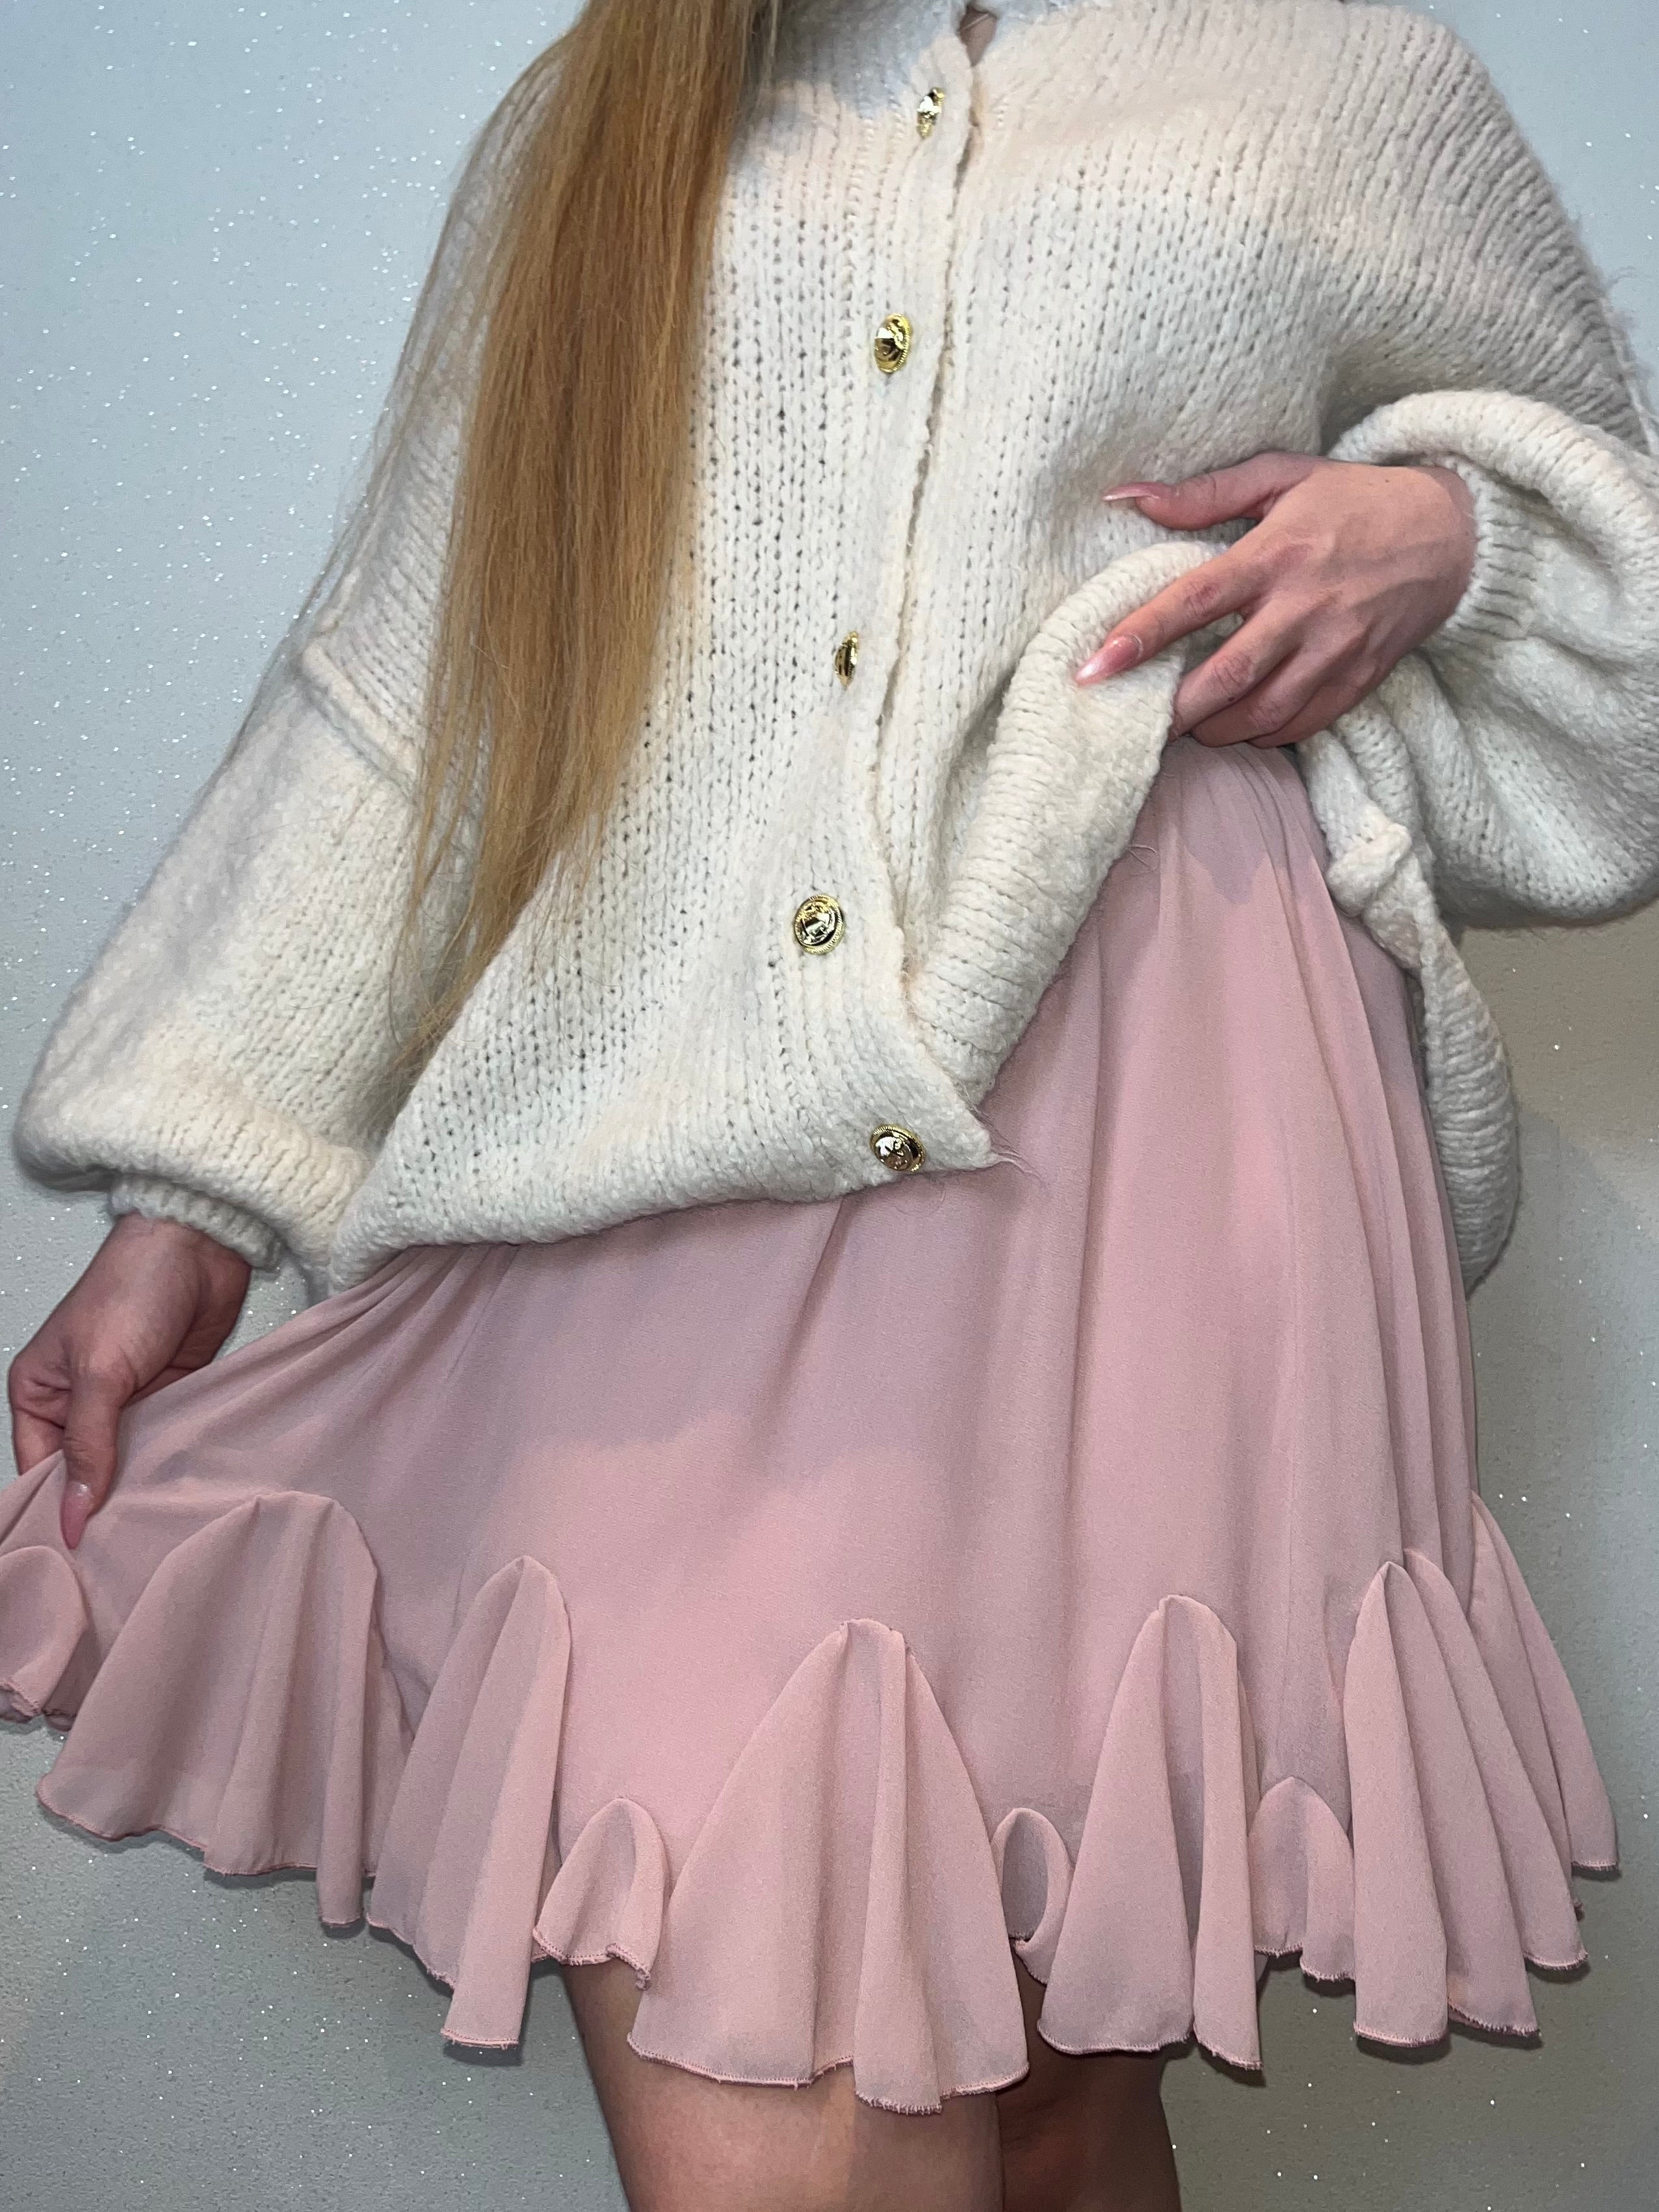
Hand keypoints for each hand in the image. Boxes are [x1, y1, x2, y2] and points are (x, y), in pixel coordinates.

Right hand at [8, 1213, 249, 1547]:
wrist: (200, 1244)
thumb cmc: (135, 1287)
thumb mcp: (101, 1371)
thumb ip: (89, 1444)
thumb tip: (72, 1513)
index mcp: (39, 1390)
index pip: (38, 1467)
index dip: (55, 1508)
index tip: (77, 1555)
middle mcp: (78, 1401)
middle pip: (83, 1472)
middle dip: (100, 1505)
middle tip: (119, 1558)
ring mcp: (128, 1400)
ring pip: (128, 1462)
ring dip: (142, 1488)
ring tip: (155, 1536)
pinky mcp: (171, 1395)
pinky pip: (166, 1442)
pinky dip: (173, 1465)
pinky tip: (185, 1496)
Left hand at [1073, 451, 1477, 745]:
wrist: (1450, 534)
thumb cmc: (1353, 501)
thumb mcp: (1282, 477)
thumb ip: (1204, 493)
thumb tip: (1127, 496)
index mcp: (1276, 554)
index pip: (1194, 601)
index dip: (1140, 636)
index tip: (1093, 666)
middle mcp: (1305, 607)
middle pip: (1225, 674)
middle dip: (1173, 710)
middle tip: (1134, 722)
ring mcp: (1335, 649)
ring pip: (1261, 711)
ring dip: (1214, 729)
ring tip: (1186, 724)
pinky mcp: (1360, 679)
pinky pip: (1300, 725)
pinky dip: (1262, 733)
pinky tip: (1240, 725)